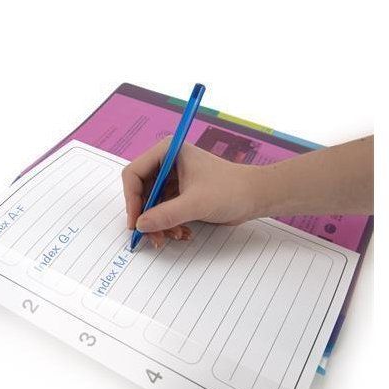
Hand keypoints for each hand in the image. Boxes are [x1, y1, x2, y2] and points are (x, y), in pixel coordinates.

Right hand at [121, 137, 258, 248]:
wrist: (256, 197)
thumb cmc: (231, 189)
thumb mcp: (195, 204)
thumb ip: (165, 215)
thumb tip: (140, 225)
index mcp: (167, 152)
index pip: (134, 174)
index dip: (132, 200)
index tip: (135, 222)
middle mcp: (167, 162)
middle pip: (141, 192)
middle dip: (146, 216)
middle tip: (152, 237)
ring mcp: (174, 178)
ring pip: (151, 205)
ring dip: (158, 224)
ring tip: (172, 237)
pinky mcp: (181, 193)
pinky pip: (164, 211)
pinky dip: (168, 225)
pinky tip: (182, 233)